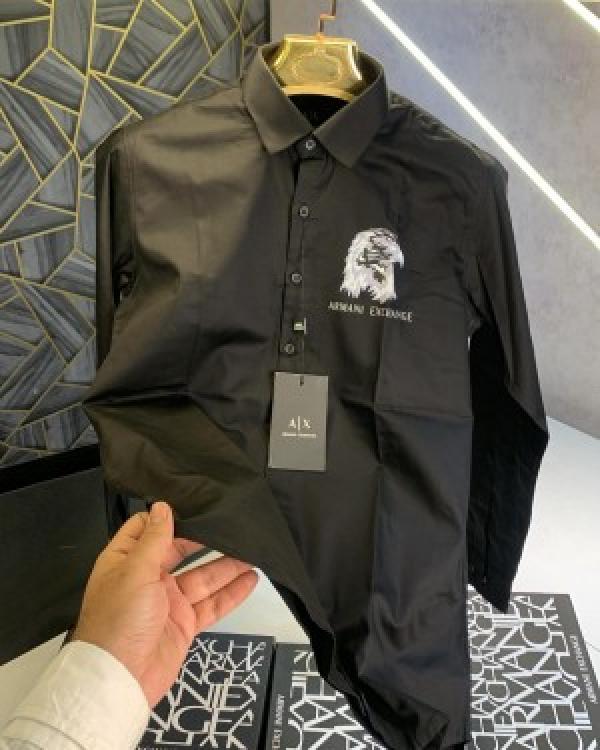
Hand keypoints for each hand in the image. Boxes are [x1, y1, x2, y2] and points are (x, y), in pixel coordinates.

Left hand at [71, 500, 258, 707]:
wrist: (119, 680)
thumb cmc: (118, 620)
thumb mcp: (135, 571)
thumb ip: (155, 539)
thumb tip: (162, 505)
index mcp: (127, 561)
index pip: (148, 529)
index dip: (169, 516)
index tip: (195, 502)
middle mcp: (147, 578)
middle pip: (182, 551)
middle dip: (206, 539)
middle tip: (233, 524)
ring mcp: (168, 602)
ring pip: (203, 576)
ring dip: (227, 565)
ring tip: (252, 549)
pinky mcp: (184, 623)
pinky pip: (212, 603)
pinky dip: (232, 592)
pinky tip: (250, 579)